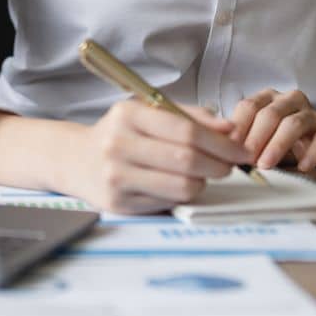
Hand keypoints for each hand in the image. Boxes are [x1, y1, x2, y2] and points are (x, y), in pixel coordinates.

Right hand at [64, 100, 253, 214]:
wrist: (76, 160)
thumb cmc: (120, 133)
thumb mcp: (148, 112)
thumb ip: (190, 117)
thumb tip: (230, 128)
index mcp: (128, 115)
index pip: (186, 130)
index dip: (221, 143)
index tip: (240, 149)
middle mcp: (118, 145)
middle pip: (187, 159)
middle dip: (219, 164)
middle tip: (229, 165)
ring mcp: (116, 177)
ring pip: (182, 186)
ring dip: (203, 182)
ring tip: (202, 174)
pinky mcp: (119, 203)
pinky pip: (169, 202)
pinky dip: (183, 195)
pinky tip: (178, 184)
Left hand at [229, 88, 315, 171]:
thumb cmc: (284, 140)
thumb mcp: (261, 136)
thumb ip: (243, 138)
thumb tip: (220, 150)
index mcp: (269, 98)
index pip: (249, 106)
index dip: (237, 127)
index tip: (228, 147)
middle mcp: (290, 101)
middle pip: (270, 114)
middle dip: (255, 138)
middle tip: (246, 159)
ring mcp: (312, 115)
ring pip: (294, 124)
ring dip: (277, 146)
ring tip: (266, 164)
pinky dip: (311, 153)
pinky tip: (302, 167)